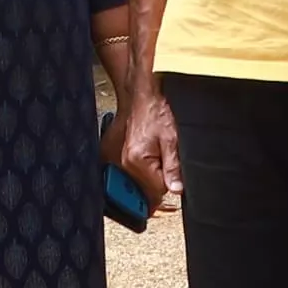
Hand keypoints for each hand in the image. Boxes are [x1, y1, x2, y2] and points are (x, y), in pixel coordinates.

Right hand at [113, 93, 178, 209]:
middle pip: (142, 191)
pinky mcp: (110, 155)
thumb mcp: (171, 139)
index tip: (172, 175)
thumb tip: (177, 189)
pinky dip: (134, 171)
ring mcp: (114, 160)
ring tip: (152, 159)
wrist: (139, 96)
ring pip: (133, 184)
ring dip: (144, 178)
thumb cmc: (155, 112)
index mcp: (137, 161)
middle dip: (154, 185)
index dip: (168, 184)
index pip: (157, 191)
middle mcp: (123, 163)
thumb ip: (173, 167)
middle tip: (162, 166)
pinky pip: (125, 173)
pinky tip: (142, 158)